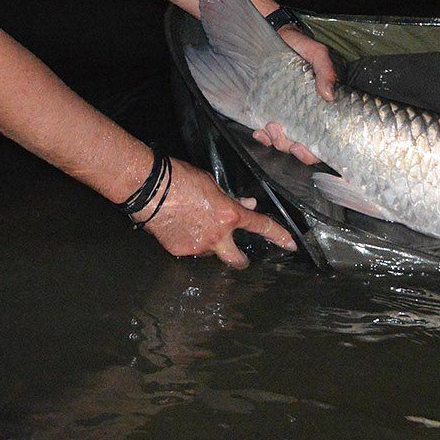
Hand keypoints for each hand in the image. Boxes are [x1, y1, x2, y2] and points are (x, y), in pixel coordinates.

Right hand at [139, 157, 296, 267]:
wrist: (149, 189)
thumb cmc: (181, 179)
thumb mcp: (212, 185)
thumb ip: (230, 199)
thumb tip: (246, 204)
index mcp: (229, 216)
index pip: (261, 227)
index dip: (278, 236)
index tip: (290, 245)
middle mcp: (217, 237)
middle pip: (236, 260)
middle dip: (240, 260)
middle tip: (239, 257)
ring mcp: (198, 247)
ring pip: (209, 252)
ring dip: (207, 243)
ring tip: (192, 225)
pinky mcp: (179, 251)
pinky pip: (189, 249)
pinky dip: (188, 241)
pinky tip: (177, 227)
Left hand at [250, 26, 333, 165]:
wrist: (274, 34)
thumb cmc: (298, 44)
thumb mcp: (316, 53)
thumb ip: (326, 70)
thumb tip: (329, 96)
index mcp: (321, 107)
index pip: (323, 140)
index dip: (313, 152)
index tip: (301, 147)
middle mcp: (305, 115)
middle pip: (301, 146)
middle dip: (289, 147)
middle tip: (279, 132)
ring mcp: (286, 114)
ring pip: (283, 142)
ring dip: (275, 141)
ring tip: (269, 128)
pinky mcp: (269, 110)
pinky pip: (267, 132)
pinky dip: (263, 136)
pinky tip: (259, 132)